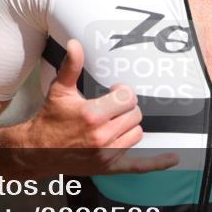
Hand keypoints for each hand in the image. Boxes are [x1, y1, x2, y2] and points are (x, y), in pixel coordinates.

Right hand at [21, 39, 178, 175]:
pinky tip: (172, 158)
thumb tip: (76, 44)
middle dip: (126, 108)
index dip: (122, 92)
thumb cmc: (51, 118)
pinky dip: (156, 163)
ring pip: (137, 133)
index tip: (113, 91)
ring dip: (130, 125)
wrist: (39, 149)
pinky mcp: (108, 166)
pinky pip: (138, 166)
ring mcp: (106, 154)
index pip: (127, 98)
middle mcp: (101, 136)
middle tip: (112, 107)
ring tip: (115, 122)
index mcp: (92, 115)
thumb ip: (71, 66)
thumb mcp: (60, 90)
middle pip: (135, 114)